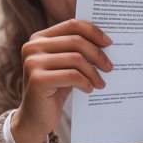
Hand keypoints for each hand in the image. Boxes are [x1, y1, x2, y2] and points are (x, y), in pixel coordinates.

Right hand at [11, 19, 112, 142]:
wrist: (35, 118)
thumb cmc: (54, 89)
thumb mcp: (64, 65)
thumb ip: (75, 50)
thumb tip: (105, 41)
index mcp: (39, 38)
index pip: (72, 25)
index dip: (93, 32)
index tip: (109, 42)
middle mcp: (33, 47)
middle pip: (76, 41)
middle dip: (97, 54)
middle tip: (109, 67)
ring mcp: (33, 62)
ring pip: (76, 59)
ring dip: (93, 72)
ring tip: (101, 83)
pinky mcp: (37, 79)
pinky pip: (72, 75)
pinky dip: (85, 82)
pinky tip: (89, 89)